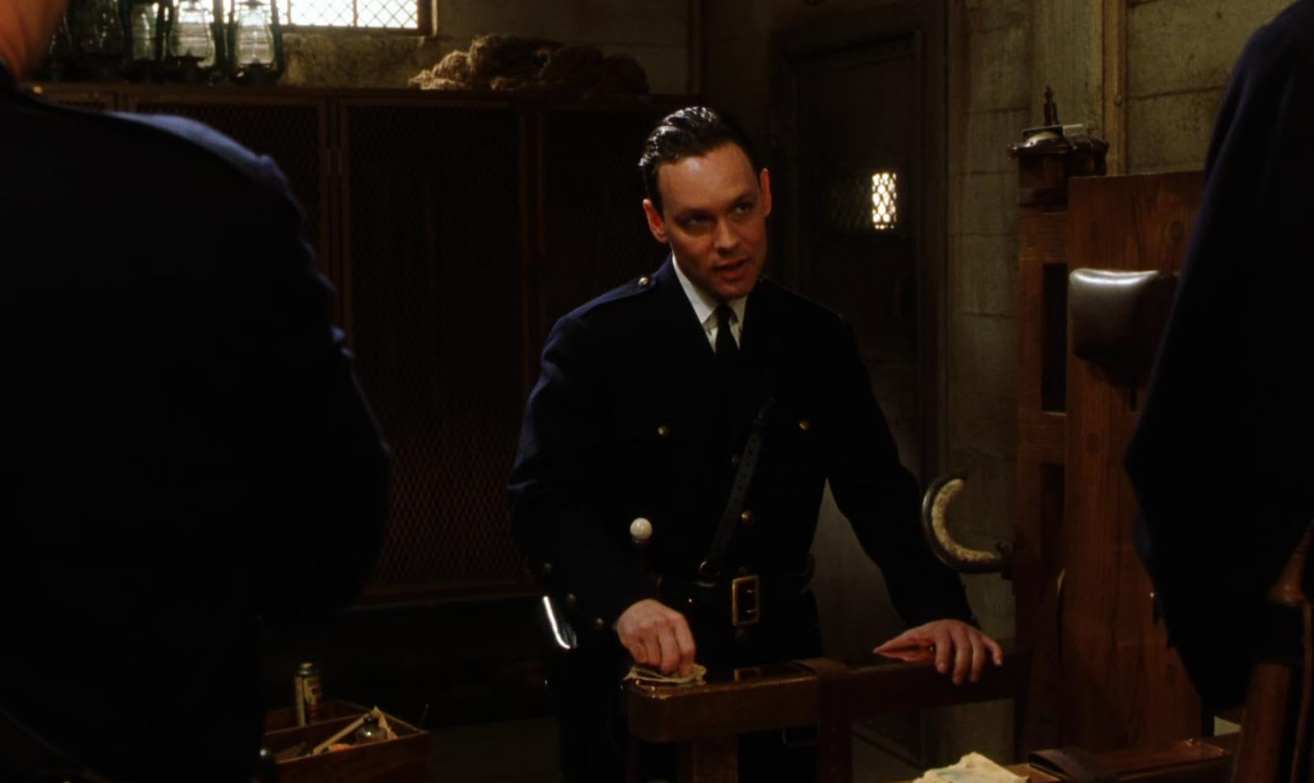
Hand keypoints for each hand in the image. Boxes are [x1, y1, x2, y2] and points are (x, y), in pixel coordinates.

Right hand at [615, 598, 696, 675]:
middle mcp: (662, 622)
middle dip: (669, 668)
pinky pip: (640, 658)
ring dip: (653, 662)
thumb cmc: (657, 619)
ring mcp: (645, 627)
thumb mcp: (673, 624)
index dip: (686, 665)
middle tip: (665, 668)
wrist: (633, 605)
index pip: (687, 648)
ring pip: (655, 660)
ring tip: (651, 652)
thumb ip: (681, 643)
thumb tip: (685, 670)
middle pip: (671, 657)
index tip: (684, 673)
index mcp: (677, 620)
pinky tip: (641, 649)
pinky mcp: (630, 634)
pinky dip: (641, 659)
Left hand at [872, 620, 1002, 684]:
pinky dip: (996, 653)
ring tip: (972, 679)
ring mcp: (970, 632)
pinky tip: (998, 665)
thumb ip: (897, 645)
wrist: (944, 623)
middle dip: (960, 665)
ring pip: (978, 648)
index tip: (940, 669)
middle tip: (956, 681)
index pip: (942, 641)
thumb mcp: (911, 638)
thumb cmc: (926, 636)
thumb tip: (877, 650)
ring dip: (977, 665)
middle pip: (963, 647)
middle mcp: (956, 629)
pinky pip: (992, 644)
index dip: (942, 655)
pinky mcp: (982, 637)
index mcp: (938, 630)